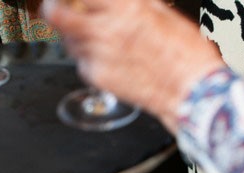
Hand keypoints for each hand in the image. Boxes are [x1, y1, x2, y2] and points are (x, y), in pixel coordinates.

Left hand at [43, 0, 223, 131]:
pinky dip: (90, 62)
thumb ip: (136, 3)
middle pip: (58, 16)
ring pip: (69, 43)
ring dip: (76, 38)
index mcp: (125, 6)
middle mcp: (107, 29)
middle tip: (54, 9)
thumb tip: (119, 1)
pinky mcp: (100, 79)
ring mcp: (101, 56)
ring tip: (95, 41)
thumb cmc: (185, 55)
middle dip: (52, 10)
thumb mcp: (163, 13)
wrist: (191, 92)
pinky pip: (83, 66)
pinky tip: (109, 63)